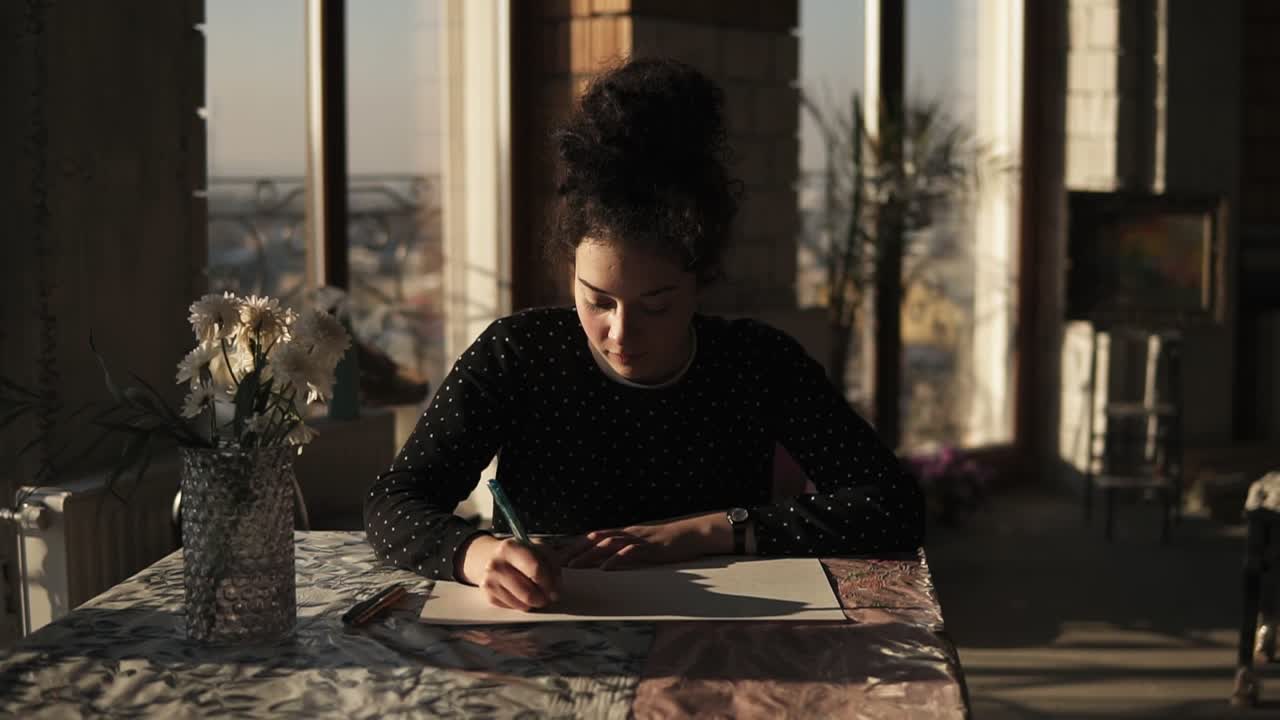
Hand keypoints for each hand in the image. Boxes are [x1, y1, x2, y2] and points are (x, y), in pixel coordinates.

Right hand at [457, 535, 560, 610]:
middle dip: (543, 598)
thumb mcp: (536, 548)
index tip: (556, 590)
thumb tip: (556, 587)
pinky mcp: (489, 595)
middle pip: (528, 592)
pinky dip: (522, 604)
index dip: (550, 583)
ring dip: (534, 602)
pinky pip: (514, 608)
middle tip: (548, 596)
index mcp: (510, 548)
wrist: (488, 557)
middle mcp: (497, 564)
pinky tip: (522, 594)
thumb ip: (551, 562)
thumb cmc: (517, 554)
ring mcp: (490, 581)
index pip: (536, 569)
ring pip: (522, 604)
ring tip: (536, 593)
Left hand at [562, 512, 728, 570]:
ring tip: (573, 567)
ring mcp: (638, 539)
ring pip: (607, 544)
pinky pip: (630, 553)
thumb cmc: (667, 542)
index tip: (556, 555)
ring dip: (588, 555)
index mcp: (623, 533)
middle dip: (574, 550)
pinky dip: (616, 560)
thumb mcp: (642, 544)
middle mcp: (626, 533)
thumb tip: (607, 560)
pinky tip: (605, 568)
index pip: (592, 537)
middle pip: (594, 539)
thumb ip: (625, 550)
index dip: (574, 545)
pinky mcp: (650, 547)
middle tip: (555, 562)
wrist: (692, 532)